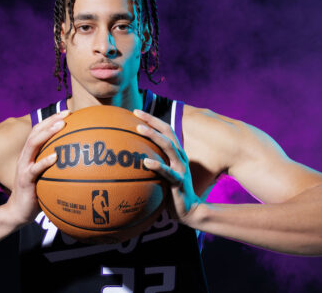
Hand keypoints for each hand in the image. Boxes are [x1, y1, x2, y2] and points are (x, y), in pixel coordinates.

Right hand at [5, 110, 69, 226]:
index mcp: (31, 154)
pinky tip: (56, 157)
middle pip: (36, 132)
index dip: (52, 119)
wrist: (19, 211)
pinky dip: (45, 161)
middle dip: (50, 121)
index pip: (40, 130)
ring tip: (60, 126)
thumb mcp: (47, 176)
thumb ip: (57, 167)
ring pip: (33, 145)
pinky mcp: (25, 180)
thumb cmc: (37, 193)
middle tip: (66, 114)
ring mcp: (24, 167)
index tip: (68, 112)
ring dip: (47, 133)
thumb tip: (81, 161)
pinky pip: (34, 169)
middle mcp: (25, 157)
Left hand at [133, 109, 201, 224]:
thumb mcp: (163, 174)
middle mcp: (180, 156)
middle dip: (152, 121)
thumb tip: (131, 157)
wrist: (189, 210)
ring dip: (154, 136)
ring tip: (139, 129)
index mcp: (176, 153)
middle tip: (136, 114)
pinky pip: (167, 172)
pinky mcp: (179, 182)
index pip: (165, 130)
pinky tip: (146, 162)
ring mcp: (180, 168)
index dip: (152, 119)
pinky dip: (157, 165)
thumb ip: (153, 163)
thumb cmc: (173, 192)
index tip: (136, 112)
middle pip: (167, 132)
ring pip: (168, 147)